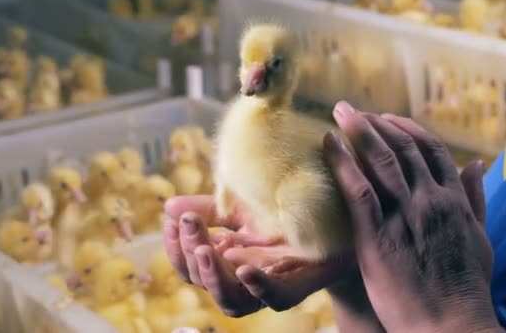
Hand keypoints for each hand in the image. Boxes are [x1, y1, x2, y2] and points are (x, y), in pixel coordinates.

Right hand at [163, 196, 361, 316]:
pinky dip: (257, 286)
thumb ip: (210, 208)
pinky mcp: (297, 286)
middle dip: (188, 254)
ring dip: (212, 277)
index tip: (171, 220)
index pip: (189, 264)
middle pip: (203, 281)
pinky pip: (275, 298)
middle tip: (189, 224)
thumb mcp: (244, 205)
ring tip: (204, 251)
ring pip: (231, 300)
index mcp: (226, 258)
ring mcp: (268, 284)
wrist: (336, 217)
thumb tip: (169, 206)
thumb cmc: (286, 212)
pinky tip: (245, 269)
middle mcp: (241, 276)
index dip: (175, 247)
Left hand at [326, 102, 500, 331]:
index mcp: (453, 200)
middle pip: (402, 148)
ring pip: (381, 161)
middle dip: (375, 123)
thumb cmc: (465, 286)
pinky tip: (329, 144)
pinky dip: (343, 162)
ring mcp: (404, 216)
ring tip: (340, 113)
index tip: (386, 119)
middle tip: (352, 110)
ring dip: (359, 131)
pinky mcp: (377, 235)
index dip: (406, 129)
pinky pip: (358, 189)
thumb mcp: (480, 237)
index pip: (431, 149)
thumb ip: (476, 198)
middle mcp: (430, 200)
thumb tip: (475, 163)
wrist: (450, 324)